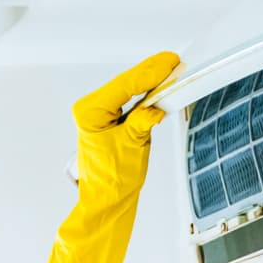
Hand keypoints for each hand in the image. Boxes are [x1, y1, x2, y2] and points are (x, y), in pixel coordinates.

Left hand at [39, 51, 180, 262]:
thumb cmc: (114, 181)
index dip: (148, 72)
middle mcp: (91, 109)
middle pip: (125, 83)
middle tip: (173, 60)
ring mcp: (99, 113)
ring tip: (170, 69)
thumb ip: (143, 121)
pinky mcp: (109, 119)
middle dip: (150, 72)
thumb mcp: (133, 147)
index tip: (168, 62)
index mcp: (89, 112)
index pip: (124, 86)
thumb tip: (157, 104)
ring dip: (150, 80)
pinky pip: (129, 100)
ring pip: (128, 89)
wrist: (108, 202)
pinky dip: (146, 93)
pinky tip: (160, 85)